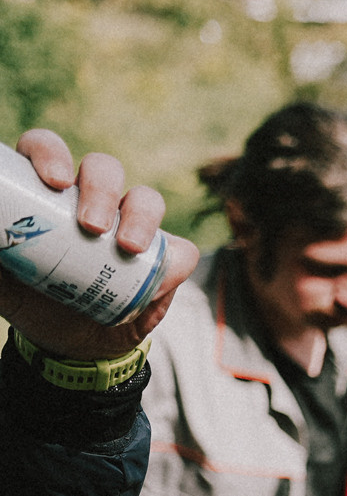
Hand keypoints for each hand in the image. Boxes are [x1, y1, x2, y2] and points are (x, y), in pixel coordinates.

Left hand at [0, 131, 199, 359]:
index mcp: (48, 193)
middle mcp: (92, 200)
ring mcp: (132, 226)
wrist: (70, 345)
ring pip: (147, 199)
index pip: (48, 151)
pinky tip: (157, 286)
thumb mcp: (1, 285)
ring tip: (128, 248)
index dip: (52, 154)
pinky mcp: (164, 260)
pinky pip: (180, 251)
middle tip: (91, 225)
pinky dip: (173, 263)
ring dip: (142, 217)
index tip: (55, 182)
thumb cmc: (33, 303)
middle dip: (100, 188)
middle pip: (103, 168)